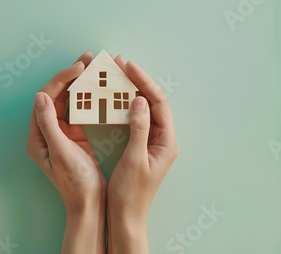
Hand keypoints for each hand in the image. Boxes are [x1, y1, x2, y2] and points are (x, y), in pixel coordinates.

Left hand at [26, 51, 105, 253]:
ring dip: (80, 84)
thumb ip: (49, 124)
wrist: (90, 202)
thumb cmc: (75, 182)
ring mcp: (62, 132)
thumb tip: (40, 96)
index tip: (78, 68)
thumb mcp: (61, 152)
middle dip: (71, 76)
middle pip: (57, 95)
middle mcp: (47, 131)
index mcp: (38, 136)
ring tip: (93, 67)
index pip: (46, 98)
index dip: (61, 80)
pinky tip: (98, 87)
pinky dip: (88, 98)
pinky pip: (80, 110)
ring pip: (69, 100)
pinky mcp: (76, 135)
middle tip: (88, 59)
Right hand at [106, 55, 178, 253]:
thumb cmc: (131, 193)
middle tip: (121, 65)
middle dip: (138, 82)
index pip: (159, 103)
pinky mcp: (142, 146)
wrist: (126, 216)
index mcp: (166, 141)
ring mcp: (153, 142)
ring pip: (144, 109)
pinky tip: (115, 97)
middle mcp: (163, 139)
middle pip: (153, 102)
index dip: (144, 83)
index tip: (129, 67)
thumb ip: (140, 128)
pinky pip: (136, 119)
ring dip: (131, 91)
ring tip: (117, 75)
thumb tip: (140, 101)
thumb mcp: (134, 159)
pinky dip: (125, 106)